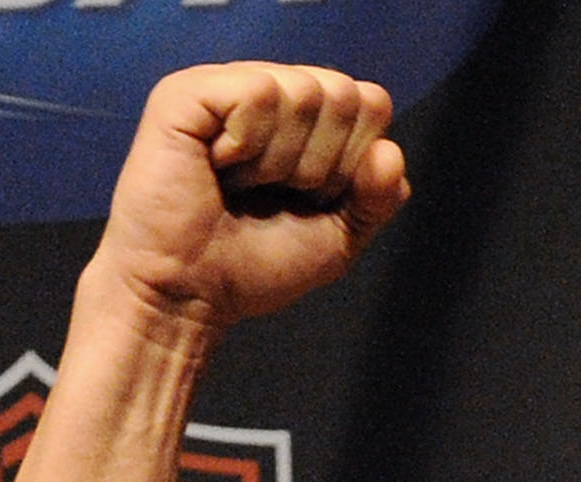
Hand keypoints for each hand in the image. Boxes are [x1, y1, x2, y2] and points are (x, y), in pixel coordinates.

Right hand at [91, 64, 406, 336]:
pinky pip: (258, 93)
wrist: (190, 296)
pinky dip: (248, 145)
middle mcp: (270, 92)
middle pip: (341, 95)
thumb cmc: (253, 267)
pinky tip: (217, 165)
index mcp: (305, 119)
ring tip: (239, 183)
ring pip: (303, 92)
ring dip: (280, 161)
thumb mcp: (338, 239)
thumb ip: (376, 198)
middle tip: (271, 193)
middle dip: (320, 164)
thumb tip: (390, 152)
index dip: (353, 163)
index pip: (370, 104)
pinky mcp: (189, 91)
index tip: (310, 198)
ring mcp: (229, 86)